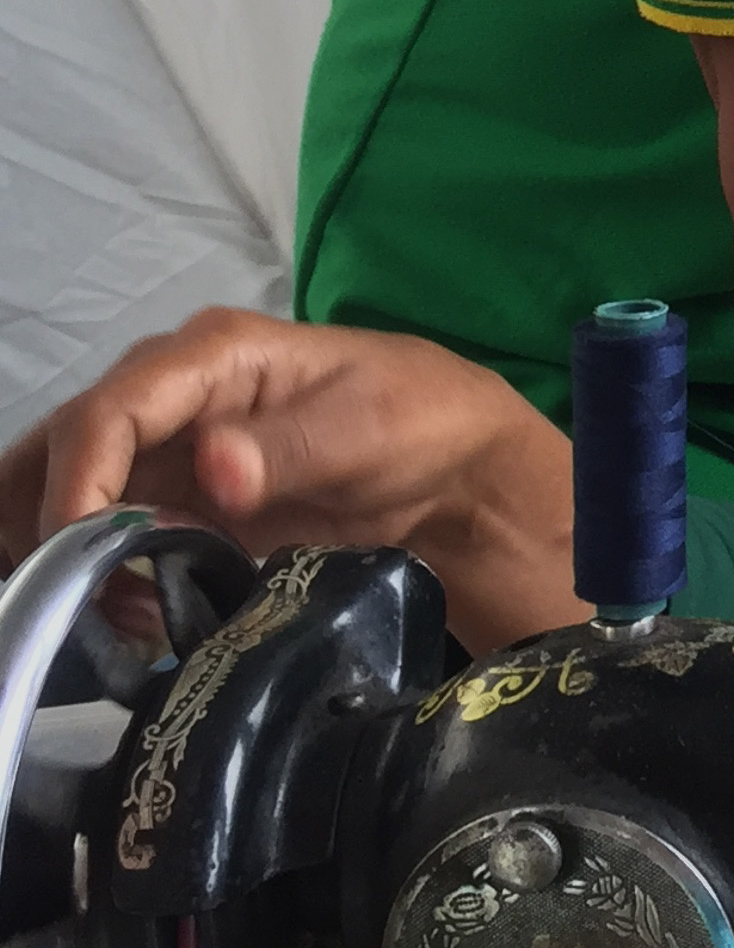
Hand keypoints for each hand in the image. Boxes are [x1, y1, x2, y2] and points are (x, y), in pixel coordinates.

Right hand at [0, 309, 584, 651]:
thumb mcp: (369, 427)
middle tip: (60, 593)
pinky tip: (125, 615)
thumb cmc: (422, 423)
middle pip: (61, 447)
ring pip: (62, 491)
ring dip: (59, 550)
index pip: (110, 409)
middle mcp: (172, 395)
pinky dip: (92, 575)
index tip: (81, 549)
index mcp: (215, 353)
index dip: (80, 478)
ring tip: (89, 611)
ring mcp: (167, 450)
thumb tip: (211, 465)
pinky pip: (101, 534)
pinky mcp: (174, 502)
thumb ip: (288, 447)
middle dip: (44, 518)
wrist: (455, 473)